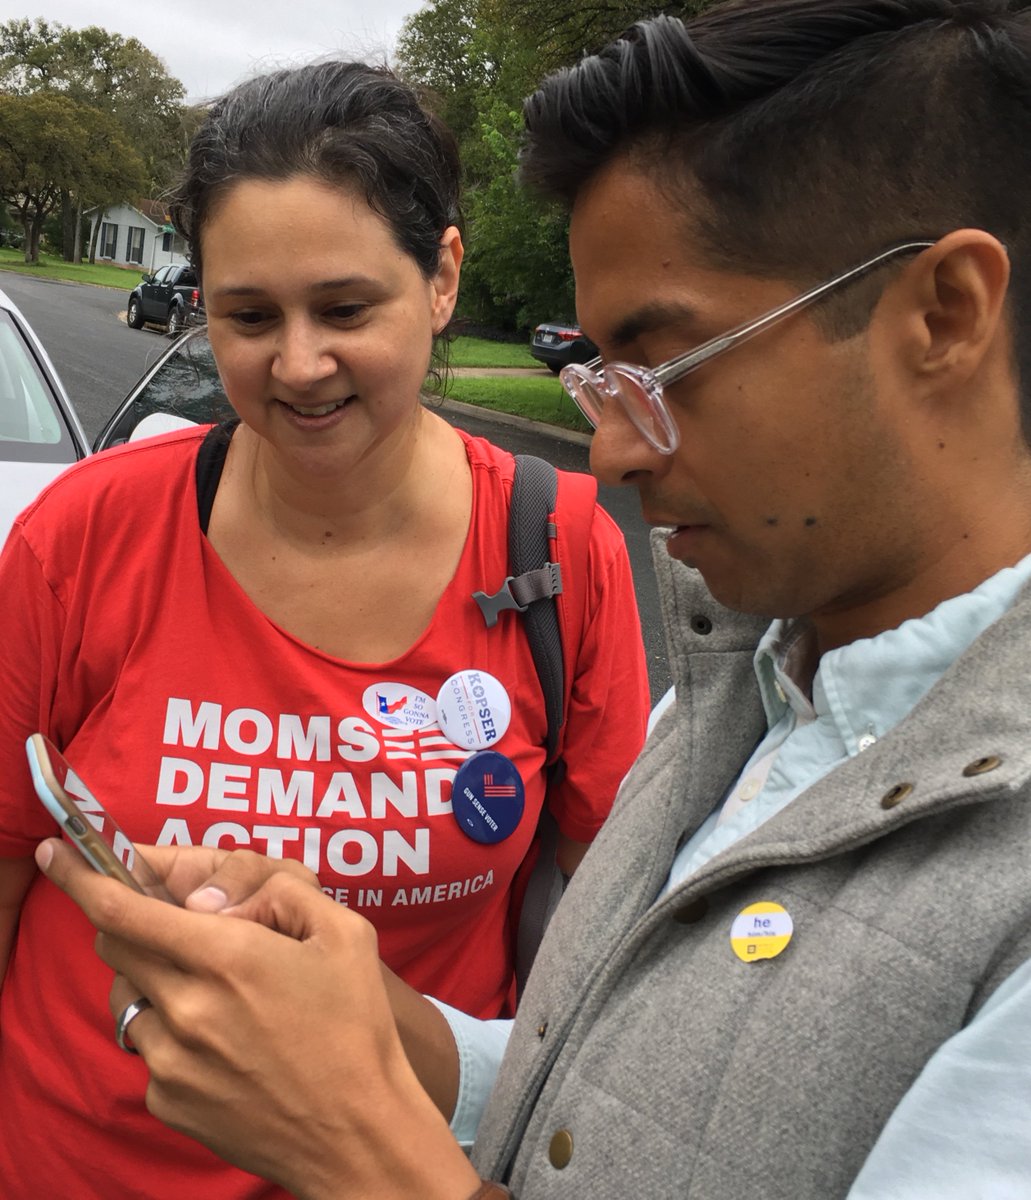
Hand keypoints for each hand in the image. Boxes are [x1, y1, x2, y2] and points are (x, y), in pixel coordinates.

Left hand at [35, 840, 479, 1199]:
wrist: (356, 1131)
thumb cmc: (356, 1025)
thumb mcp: (346, 933)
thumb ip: (284, 891)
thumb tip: (225, 893)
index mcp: (228, 956)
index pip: (124, 910)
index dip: (81, 877)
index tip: (58, 854)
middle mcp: (188, 1007)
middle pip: (115, 946)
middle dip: (129, 922)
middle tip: (171, 924)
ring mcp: (172, 1060)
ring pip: (125, 996)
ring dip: (150, 977)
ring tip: (207, 990)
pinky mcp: (168, 1100)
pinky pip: (146, 1047)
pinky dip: (168, 1030)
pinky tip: (220, 1040)